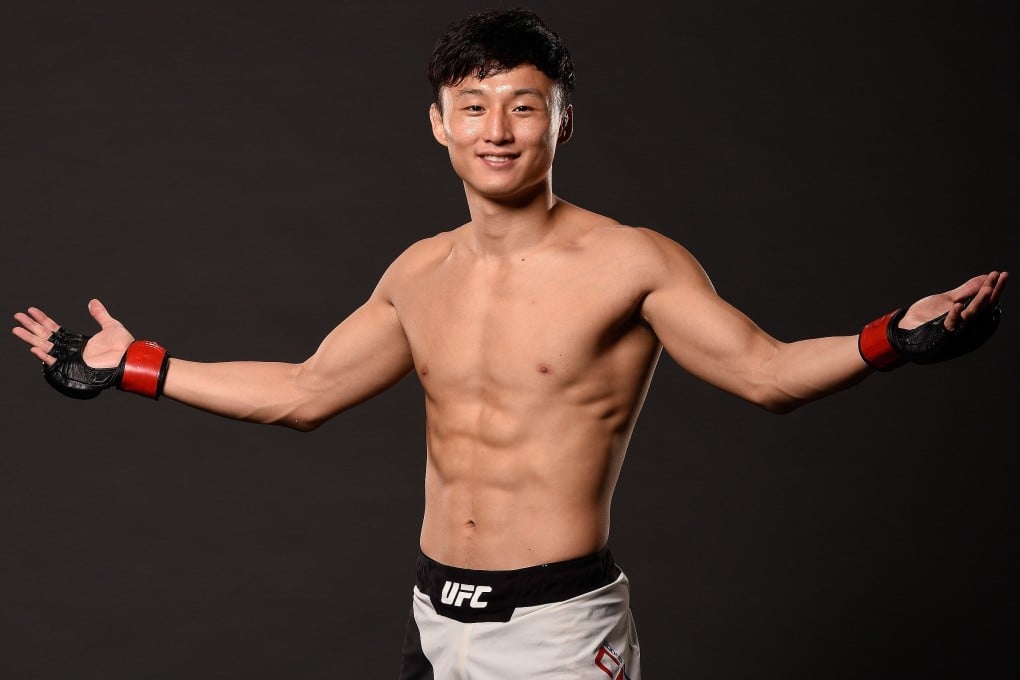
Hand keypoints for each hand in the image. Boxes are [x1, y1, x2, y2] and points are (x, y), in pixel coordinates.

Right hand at [12, 299, 134, 368]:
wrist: (129, 359)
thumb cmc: (123, 346)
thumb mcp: (110, 326)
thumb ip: (100, 314)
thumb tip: (93, 302)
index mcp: (78, 341)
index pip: (55, 329)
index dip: (43, 320)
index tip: (31, 311)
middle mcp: (71, 350)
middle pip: (46, 336)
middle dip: (31, 327)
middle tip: (17, 317)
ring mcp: (71, 360)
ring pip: (46, 347)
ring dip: (30, 339)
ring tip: (17, 330)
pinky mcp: (73, 369)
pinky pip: (54, 363)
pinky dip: (44, 356)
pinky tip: (34, 349)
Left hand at [899, 271, 1007, 329]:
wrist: (906, 327)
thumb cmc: (928, 315)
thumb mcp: (949, 298)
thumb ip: (968, 290)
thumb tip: (987, 277)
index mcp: (970, 316)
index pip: (987, 302)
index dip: (996, 288)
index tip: (1002, 274)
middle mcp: (967, 325)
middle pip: (984, 308)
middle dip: (992, 292)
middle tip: (999, 277)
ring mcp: (955, 330)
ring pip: (971, 316)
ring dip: (979, 302)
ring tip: (987, 288)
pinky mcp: (942, 334)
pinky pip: (951, 325)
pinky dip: (954, 316)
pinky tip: (957, 306)